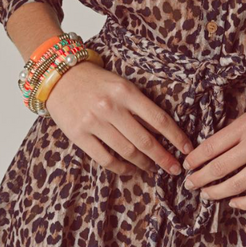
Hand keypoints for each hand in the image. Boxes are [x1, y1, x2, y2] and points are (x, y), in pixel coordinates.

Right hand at [45, 60, 192, 176]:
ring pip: (127, 151)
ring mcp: (94, 122)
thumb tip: (162, 131)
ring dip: (144, 164)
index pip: (158, 118)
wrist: (58, 76)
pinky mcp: (79, 135)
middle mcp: (111, 107)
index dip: (176, 136)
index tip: (187, 149)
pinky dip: (122, 168)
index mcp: (126, 91)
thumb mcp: (121, 85)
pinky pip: (105, 159)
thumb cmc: (95, 80)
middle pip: (145, 140)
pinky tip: (131, 170)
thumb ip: (139, 105)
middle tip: (176, 168)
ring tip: (154, 169)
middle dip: (164, 157)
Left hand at [180, 79, 245, 209]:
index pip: (212, 146)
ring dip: (217, 193)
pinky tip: (235, 203)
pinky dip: (244, 202)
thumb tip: (213, 152)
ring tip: (208, 195)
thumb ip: (238, 132)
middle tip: (190, 185)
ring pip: (236, 184)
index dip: (195, 159)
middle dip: (200, 179)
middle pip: (219, 167)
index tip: (186, 167)